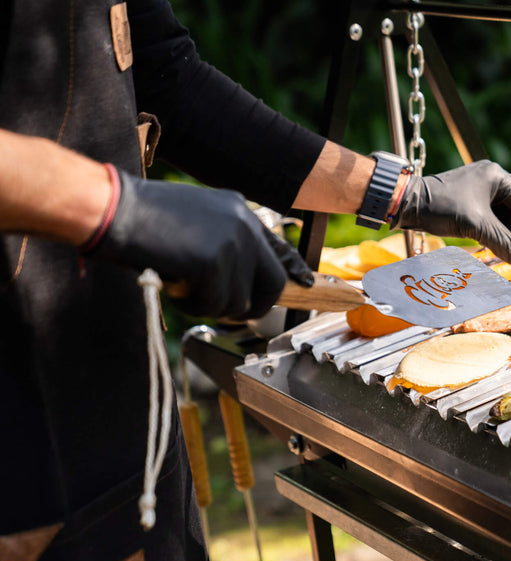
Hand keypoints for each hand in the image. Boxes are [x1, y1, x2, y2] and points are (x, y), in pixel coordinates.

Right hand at [85, 168, 313, 318]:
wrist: (113, 208)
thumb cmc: (144, 216)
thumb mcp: (198, 219)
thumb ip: (225, 241)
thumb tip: (243, 277)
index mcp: (239, 211)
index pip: (279, 247)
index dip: (293, 270)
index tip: (306, 284)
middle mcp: (243, 225)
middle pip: (272, 284)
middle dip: (253, 305)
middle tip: (226, 310)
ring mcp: (231, 243)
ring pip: (240, 302)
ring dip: (211, 304)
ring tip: (184, 284)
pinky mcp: (214, 262)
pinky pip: (215, 305)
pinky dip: (194, 305)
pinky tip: (176, 285)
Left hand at [390, 160, 510, 264]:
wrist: (408, 203)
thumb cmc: (441, 208)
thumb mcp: (475, 226)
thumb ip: (500, 242)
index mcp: (496, 176)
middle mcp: (490, 177)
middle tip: (507, 248)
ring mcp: (479, 186)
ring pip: (502, 212)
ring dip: (501, 231)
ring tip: (494, 247)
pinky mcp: (468, 196)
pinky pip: (489, 213)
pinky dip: (490, 228)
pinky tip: (484, 241)